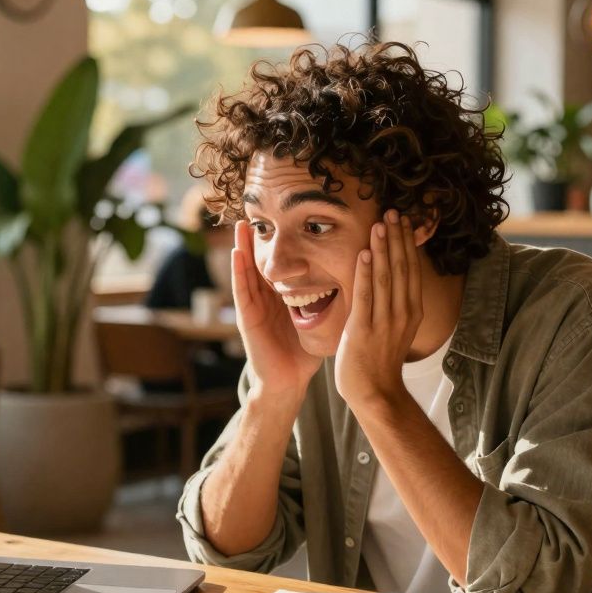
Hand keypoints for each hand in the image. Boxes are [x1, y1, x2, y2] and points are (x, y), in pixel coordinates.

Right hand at [230, 220, 320, 397]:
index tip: (282, 218)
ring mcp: (253, 307)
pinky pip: (242, 290)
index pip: (278, 264)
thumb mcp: (315, 319)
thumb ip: (326, 300)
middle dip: (257, 239)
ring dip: (242, 248)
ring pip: (247, 271)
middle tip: (255, 211)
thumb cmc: (302, 353)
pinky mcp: (247, 318)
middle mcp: (264, 299)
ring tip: (240, 225)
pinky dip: (238, 271)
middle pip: (259, 262)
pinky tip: (236, 254)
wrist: (288, 382)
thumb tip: (354, 282)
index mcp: (280, 298)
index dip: (279, 243)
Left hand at [335, 210, 422, 411]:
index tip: (402, 221)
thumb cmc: (380, 360)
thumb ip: (393, 301)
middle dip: (396, 238)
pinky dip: (365, 273)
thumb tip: (385, 274)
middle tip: (391, 212)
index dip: (407, 243)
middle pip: (401, 268)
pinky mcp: (364, 329)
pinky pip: (366, 296)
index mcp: (412, 311)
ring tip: (379, 225)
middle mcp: (403, 313)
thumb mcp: (395, 326)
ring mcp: (385, 321)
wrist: (375, 392)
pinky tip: (364, 253)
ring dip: (382, 248)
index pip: (410, 270)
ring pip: (385, 277)